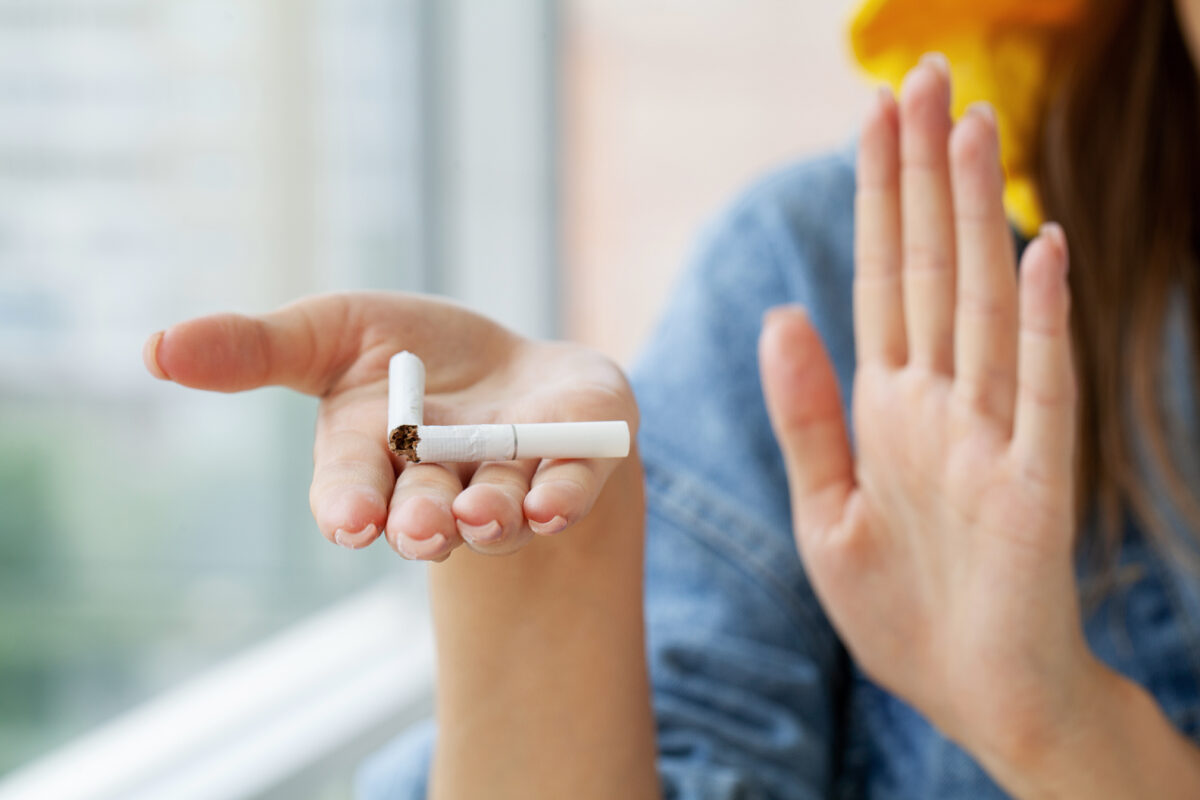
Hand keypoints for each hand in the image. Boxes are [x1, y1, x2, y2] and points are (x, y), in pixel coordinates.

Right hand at [143, 292, 636, 560]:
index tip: (351, 522)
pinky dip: (564, 494)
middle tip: (422, 530)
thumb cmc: (412, 357)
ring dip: (493, 515)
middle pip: (425, 513)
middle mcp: (440, 486)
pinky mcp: (573, 461)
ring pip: (498, 510)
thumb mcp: (330, 333)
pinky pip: (570, 487)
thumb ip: (256, 349)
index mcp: (375, 459)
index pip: (353, 490)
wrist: (515, 377)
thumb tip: (154, 349)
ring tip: (488, 515)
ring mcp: (511, 478)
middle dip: (422, 522)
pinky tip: (553, 503)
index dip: (350, 506)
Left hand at [759, 55, 1092, 765]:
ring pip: (984, 306)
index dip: (877, 198)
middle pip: (932, 269)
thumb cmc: (904, 611)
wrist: (974, 697)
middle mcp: (942, 405)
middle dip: (922, 175)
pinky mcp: (1035, 486)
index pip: (882, 279)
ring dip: (977, 217)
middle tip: (923, 75)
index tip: (873, 114)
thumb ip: (806, 415)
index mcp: (888, 409)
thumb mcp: (824, 510)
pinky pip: (1041, 391)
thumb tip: (780, 315)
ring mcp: (992, 438)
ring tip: (972, 127)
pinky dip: (1045, 323)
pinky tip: (1041, 250)